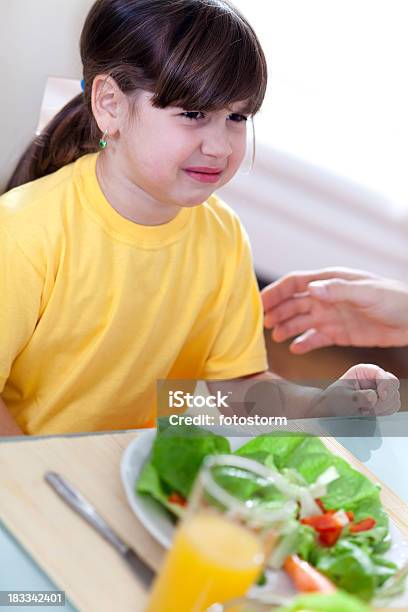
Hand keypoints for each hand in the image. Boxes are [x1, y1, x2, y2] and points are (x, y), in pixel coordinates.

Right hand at [261, 267, 407, 352]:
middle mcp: (327, 297)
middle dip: (277, 311)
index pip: (296, 283)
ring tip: (276, 337)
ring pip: (301, 321)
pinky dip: (304, 343)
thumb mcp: (367, 292)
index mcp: (330, 281)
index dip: (276, 291)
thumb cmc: (394, 299)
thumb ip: (338, 290)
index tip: (260, 303)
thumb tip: (311, 289)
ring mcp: (331, 316)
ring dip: (287, 327)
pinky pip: (316, 338)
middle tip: (262, 324)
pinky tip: (295, 348)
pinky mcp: (339, 333)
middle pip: (293, 303)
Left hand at [317, 364, 399, 416]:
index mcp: (363, 371)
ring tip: (365, 410)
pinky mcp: (383, 401)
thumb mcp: (343, 398)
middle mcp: (374, 378)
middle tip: (369, 408)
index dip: (384, 384)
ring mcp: (380, 390)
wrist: (331, 411)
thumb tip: (374, 397)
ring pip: (394, 397)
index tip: (380, 395)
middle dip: (384, 399)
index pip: (381, 373)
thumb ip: (358, 397)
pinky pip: (392, 407)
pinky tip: (370, 413)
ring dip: (383, 407)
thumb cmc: (334, 401)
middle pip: (393, 384)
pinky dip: (384, 412)